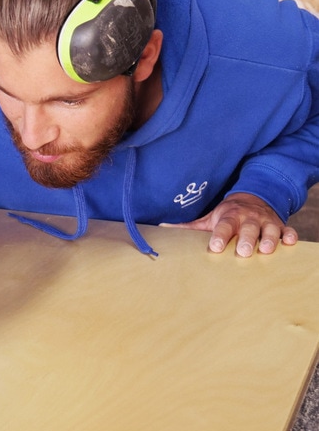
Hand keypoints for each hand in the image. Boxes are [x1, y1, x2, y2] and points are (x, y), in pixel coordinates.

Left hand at [164, 192, 297, 256]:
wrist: (252, 200)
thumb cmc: (227, 216)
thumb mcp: (209, 219)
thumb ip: (188, 226)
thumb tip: (161, 227)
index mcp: (229, 217)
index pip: (223, 226)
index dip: (219, 236)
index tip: (215, 247)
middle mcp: (248, 218)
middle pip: (248, 228)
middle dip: (246, 239)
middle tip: (244, 252)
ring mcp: (265, 222)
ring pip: (269, 230)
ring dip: (269, 239)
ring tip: (266, 250)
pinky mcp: (280, 226)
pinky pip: (288, 230)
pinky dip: (290, 236)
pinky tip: (290, 242)